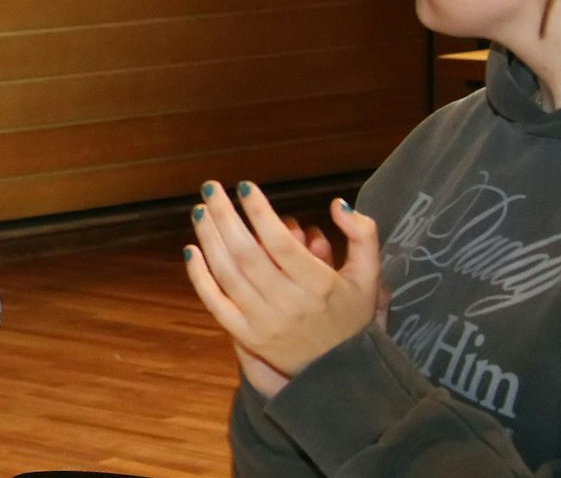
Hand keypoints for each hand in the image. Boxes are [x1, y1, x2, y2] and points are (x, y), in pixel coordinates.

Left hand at [183, 182, 381, 399]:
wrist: (342, 372)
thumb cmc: (352, 315)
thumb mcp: (369, 275)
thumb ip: (362, 235)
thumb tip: (337, 203)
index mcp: (319, 285)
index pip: (281, 243)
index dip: (259, 212)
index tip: (244, 187)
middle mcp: (289, 304)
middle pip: (247, 254)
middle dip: (224, 216)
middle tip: (210, 188)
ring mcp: (265, 322)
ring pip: (228, 274)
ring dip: (209, 239)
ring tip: (199, 210)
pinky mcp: (248, 336)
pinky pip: (216, 304)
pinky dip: (199, 278)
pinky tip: (191, 251)